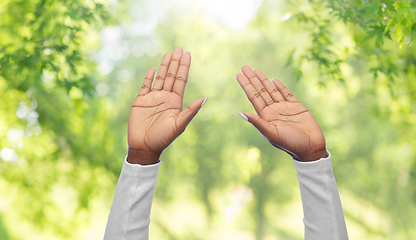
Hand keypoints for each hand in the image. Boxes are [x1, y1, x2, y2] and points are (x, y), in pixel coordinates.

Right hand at [127, 47, 206, 164]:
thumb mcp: (179, 124)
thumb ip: (190, 110)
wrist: (145, 146)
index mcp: (175, 102)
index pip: (181, 80)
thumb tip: (205, 98)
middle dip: (175, 62)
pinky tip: (153, 69)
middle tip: (179, 48)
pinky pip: (145, 86)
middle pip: (171, 76)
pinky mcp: (141, 101)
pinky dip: (149, 77)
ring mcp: (153, 98)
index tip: (188, 54)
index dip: (184, 67)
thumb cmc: (164, 138)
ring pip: (159, 78)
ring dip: (164, 66)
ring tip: (168, 53)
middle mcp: (165, 97)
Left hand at [236, 66, 326, 161]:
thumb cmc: (290, 144)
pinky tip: (273, 80)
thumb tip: (241, 113)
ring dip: (263, 80)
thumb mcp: (272, 134)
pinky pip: (286, 93)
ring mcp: (285, 107)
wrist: (311, 148)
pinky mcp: (297, 106)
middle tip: (244, 67)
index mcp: (266, 116)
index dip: (246, 85)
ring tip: (255, 70)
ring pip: (272, 90)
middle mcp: (273, 110)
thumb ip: (258, 122)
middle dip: (252, 79)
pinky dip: (280, 86)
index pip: (254, 97)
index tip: (238, 75)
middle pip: (260, 91)